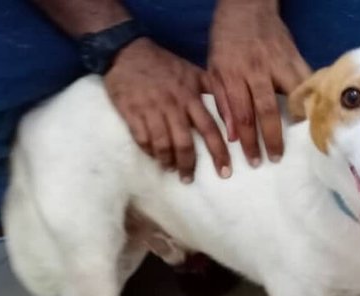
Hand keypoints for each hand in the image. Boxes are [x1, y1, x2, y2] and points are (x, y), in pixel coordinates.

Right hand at [105, 37, 230, 181]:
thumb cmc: (164, 65)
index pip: (209, 129)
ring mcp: (151, 109)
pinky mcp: (131, 113)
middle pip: (185, 143)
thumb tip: (234, 117)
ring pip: (163, 145)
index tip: (225, 172)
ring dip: (168, 161)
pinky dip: (149, 152)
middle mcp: (173, 105)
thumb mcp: (194, 72)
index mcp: (190, 96)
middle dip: (189, 165)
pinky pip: (142, 139)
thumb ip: (215, 92)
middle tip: (189, 179)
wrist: (126, 51)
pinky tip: (154, 157)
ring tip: (171, 169)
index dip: (219, 152)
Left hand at [208, 0, 310, 164]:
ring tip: (298, 141)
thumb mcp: (214, 70)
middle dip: (271, 138)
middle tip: (275, 158)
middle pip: (267, 110)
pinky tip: (311, 115)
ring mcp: (279, 62)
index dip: (249, 141)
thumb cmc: (226, 41)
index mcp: (233, 74)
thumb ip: (222, 102)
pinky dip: (310, 99)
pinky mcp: (295, 56)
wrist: (247, 6)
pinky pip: (306, 81)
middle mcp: (257, 70)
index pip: (242, 115)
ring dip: (295, 121)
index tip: (254, 160)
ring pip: (291, 96)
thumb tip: (231, 136)